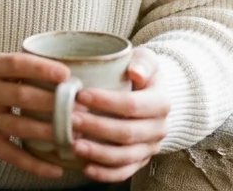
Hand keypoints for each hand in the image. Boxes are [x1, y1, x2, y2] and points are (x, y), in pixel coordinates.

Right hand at [0, 53, 70, 178]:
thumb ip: (20, 68)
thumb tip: (66, 70)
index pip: (16, 64)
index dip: (40, 67)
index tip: (65, 73)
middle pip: (22, 96)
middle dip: (54, 103)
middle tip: (81, 107)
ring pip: (21, 127)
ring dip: (50, 132)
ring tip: (75, 135)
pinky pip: (13, 156)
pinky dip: (36, 165)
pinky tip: (56, 168)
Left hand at [69, 47, 170, 183]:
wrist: (151, 95)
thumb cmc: (141, 73)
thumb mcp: (146, 59)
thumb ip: (143, 62)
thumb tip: (135, 72)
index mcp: (161, 103)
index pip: (132, 105)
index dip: (106, 101)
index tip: (80, 95)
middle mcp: (159, 128)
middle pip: (127, 133)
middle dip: (97, 127)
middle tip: (71, 119)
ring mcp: (150, 148)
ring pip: (125, 156)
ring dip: (98, 153)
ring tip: (74, 145)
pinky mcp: (140, 161)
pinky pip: (124, 173)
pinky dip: (105, 173)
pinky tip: (85, 168)